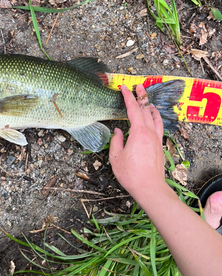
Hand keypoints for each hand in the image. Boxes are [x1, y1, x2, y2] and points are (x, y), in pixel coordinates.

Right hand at [109, 84, 165, 201]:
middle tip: (138, 86)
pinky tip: (154, 119)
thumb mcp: (116, 157)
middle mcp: (150, 133)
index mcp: (138, 132)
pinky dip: (156, 118)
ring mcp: (157, 139)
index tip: (124, 87)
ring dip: (150, 107)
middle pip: (146, 110)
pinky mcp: (159, 146)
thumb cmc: (131, 174)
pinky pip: (159, 127)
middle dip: (141, 97)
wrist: (150, 188)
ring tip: (148, 101)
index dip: (128, 97)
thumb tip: (118, 132)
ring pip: (155, 118)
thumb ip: (116, 141)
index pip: (133, 109)